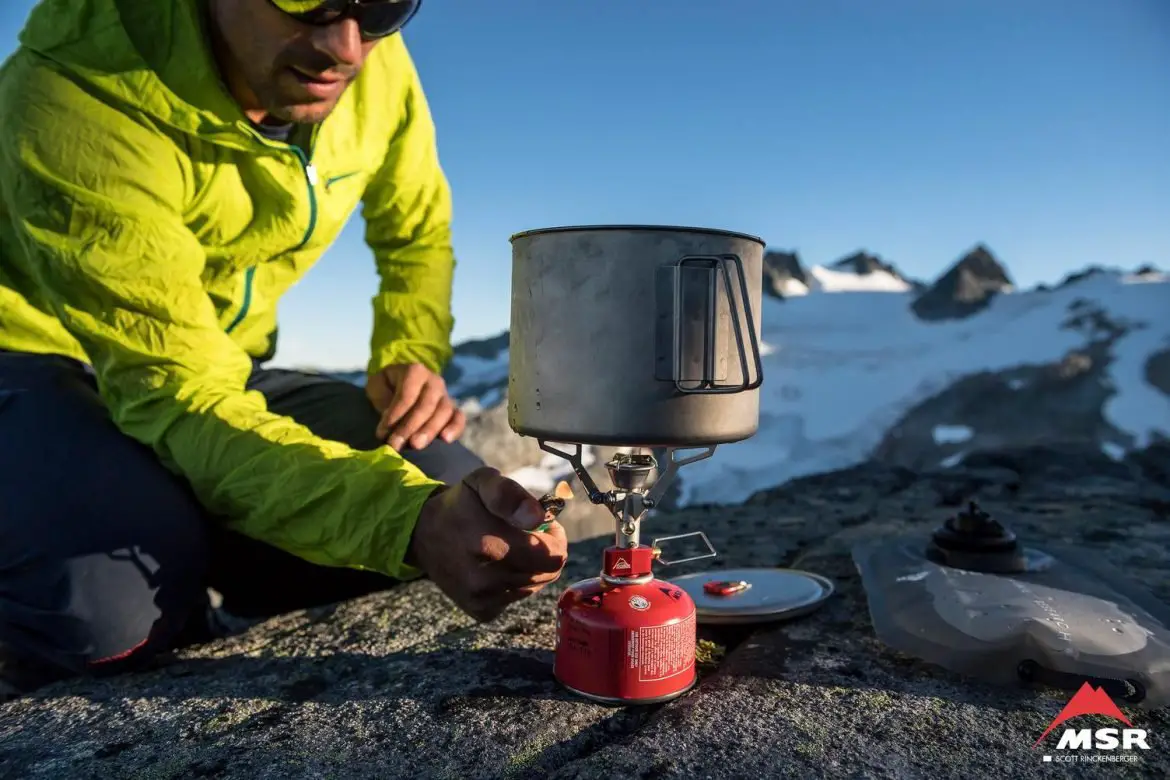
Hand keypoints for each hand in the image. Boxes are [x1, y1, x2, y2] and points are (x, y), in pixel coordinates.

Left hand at [367, 362, 465, 450]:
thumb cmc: (387, 387)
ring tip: (416, 446)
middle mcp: (434, 381)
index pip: (407, 395)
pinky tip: (445, 440)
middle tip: (396, 445)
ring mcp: (446, 395)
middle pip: (426, 405)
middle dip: (410, 426)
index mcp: (415, 371)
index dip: (395, 415)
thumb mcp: (377, 385)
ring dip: (429, 431)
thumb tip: (390, 419)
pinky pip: (459, 418)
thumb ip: (382, 399)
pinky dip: (455, 429)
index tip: (381, 433)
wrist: (401, 386)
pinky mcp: (453, 409)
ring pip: (444, 412)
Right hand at [406, 467, 567, 622]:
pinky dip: (516, 582)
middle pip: (547, 572)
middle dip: (545, 551)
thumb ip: (510, 495)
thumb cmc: (459, 504)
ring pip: (535, 585)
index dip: (556, 538)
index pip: (551, 555)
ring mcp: (482, 599)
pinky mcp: (480, 611)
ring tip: (510, 547)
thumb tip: (537, 517)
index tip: (543, 524)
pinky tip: (498, 566)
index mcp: (487, 544)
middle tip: (527, 534)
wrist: (422, 534)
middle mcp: (484, 579)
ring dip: (531, 566)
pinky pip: (518, 598)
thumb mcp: (482, 482)